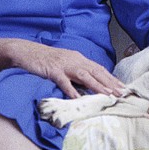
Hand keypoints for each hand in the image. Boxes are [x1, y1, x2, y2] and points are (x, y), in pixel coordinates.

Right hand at [0, 38, 125, 98]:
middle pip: (96, 72)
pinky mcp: (52, 70)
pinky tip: (78, 98)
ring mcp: (63, 64)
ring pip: (84, 75)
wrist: (25, 51)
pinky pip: (63, 81)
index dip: (111, 78)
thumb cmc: (44, 60)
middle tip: (122, 93)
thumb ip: (76, 72)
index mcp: (78, 58)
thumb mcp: (64, 64)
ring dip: (97, 86)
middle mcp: (74, 60)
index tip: (123, 87)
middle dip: (110, 83)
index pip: (99, 69)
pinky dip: (71, 89)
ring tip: (107, 95)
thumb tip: (89, 85)